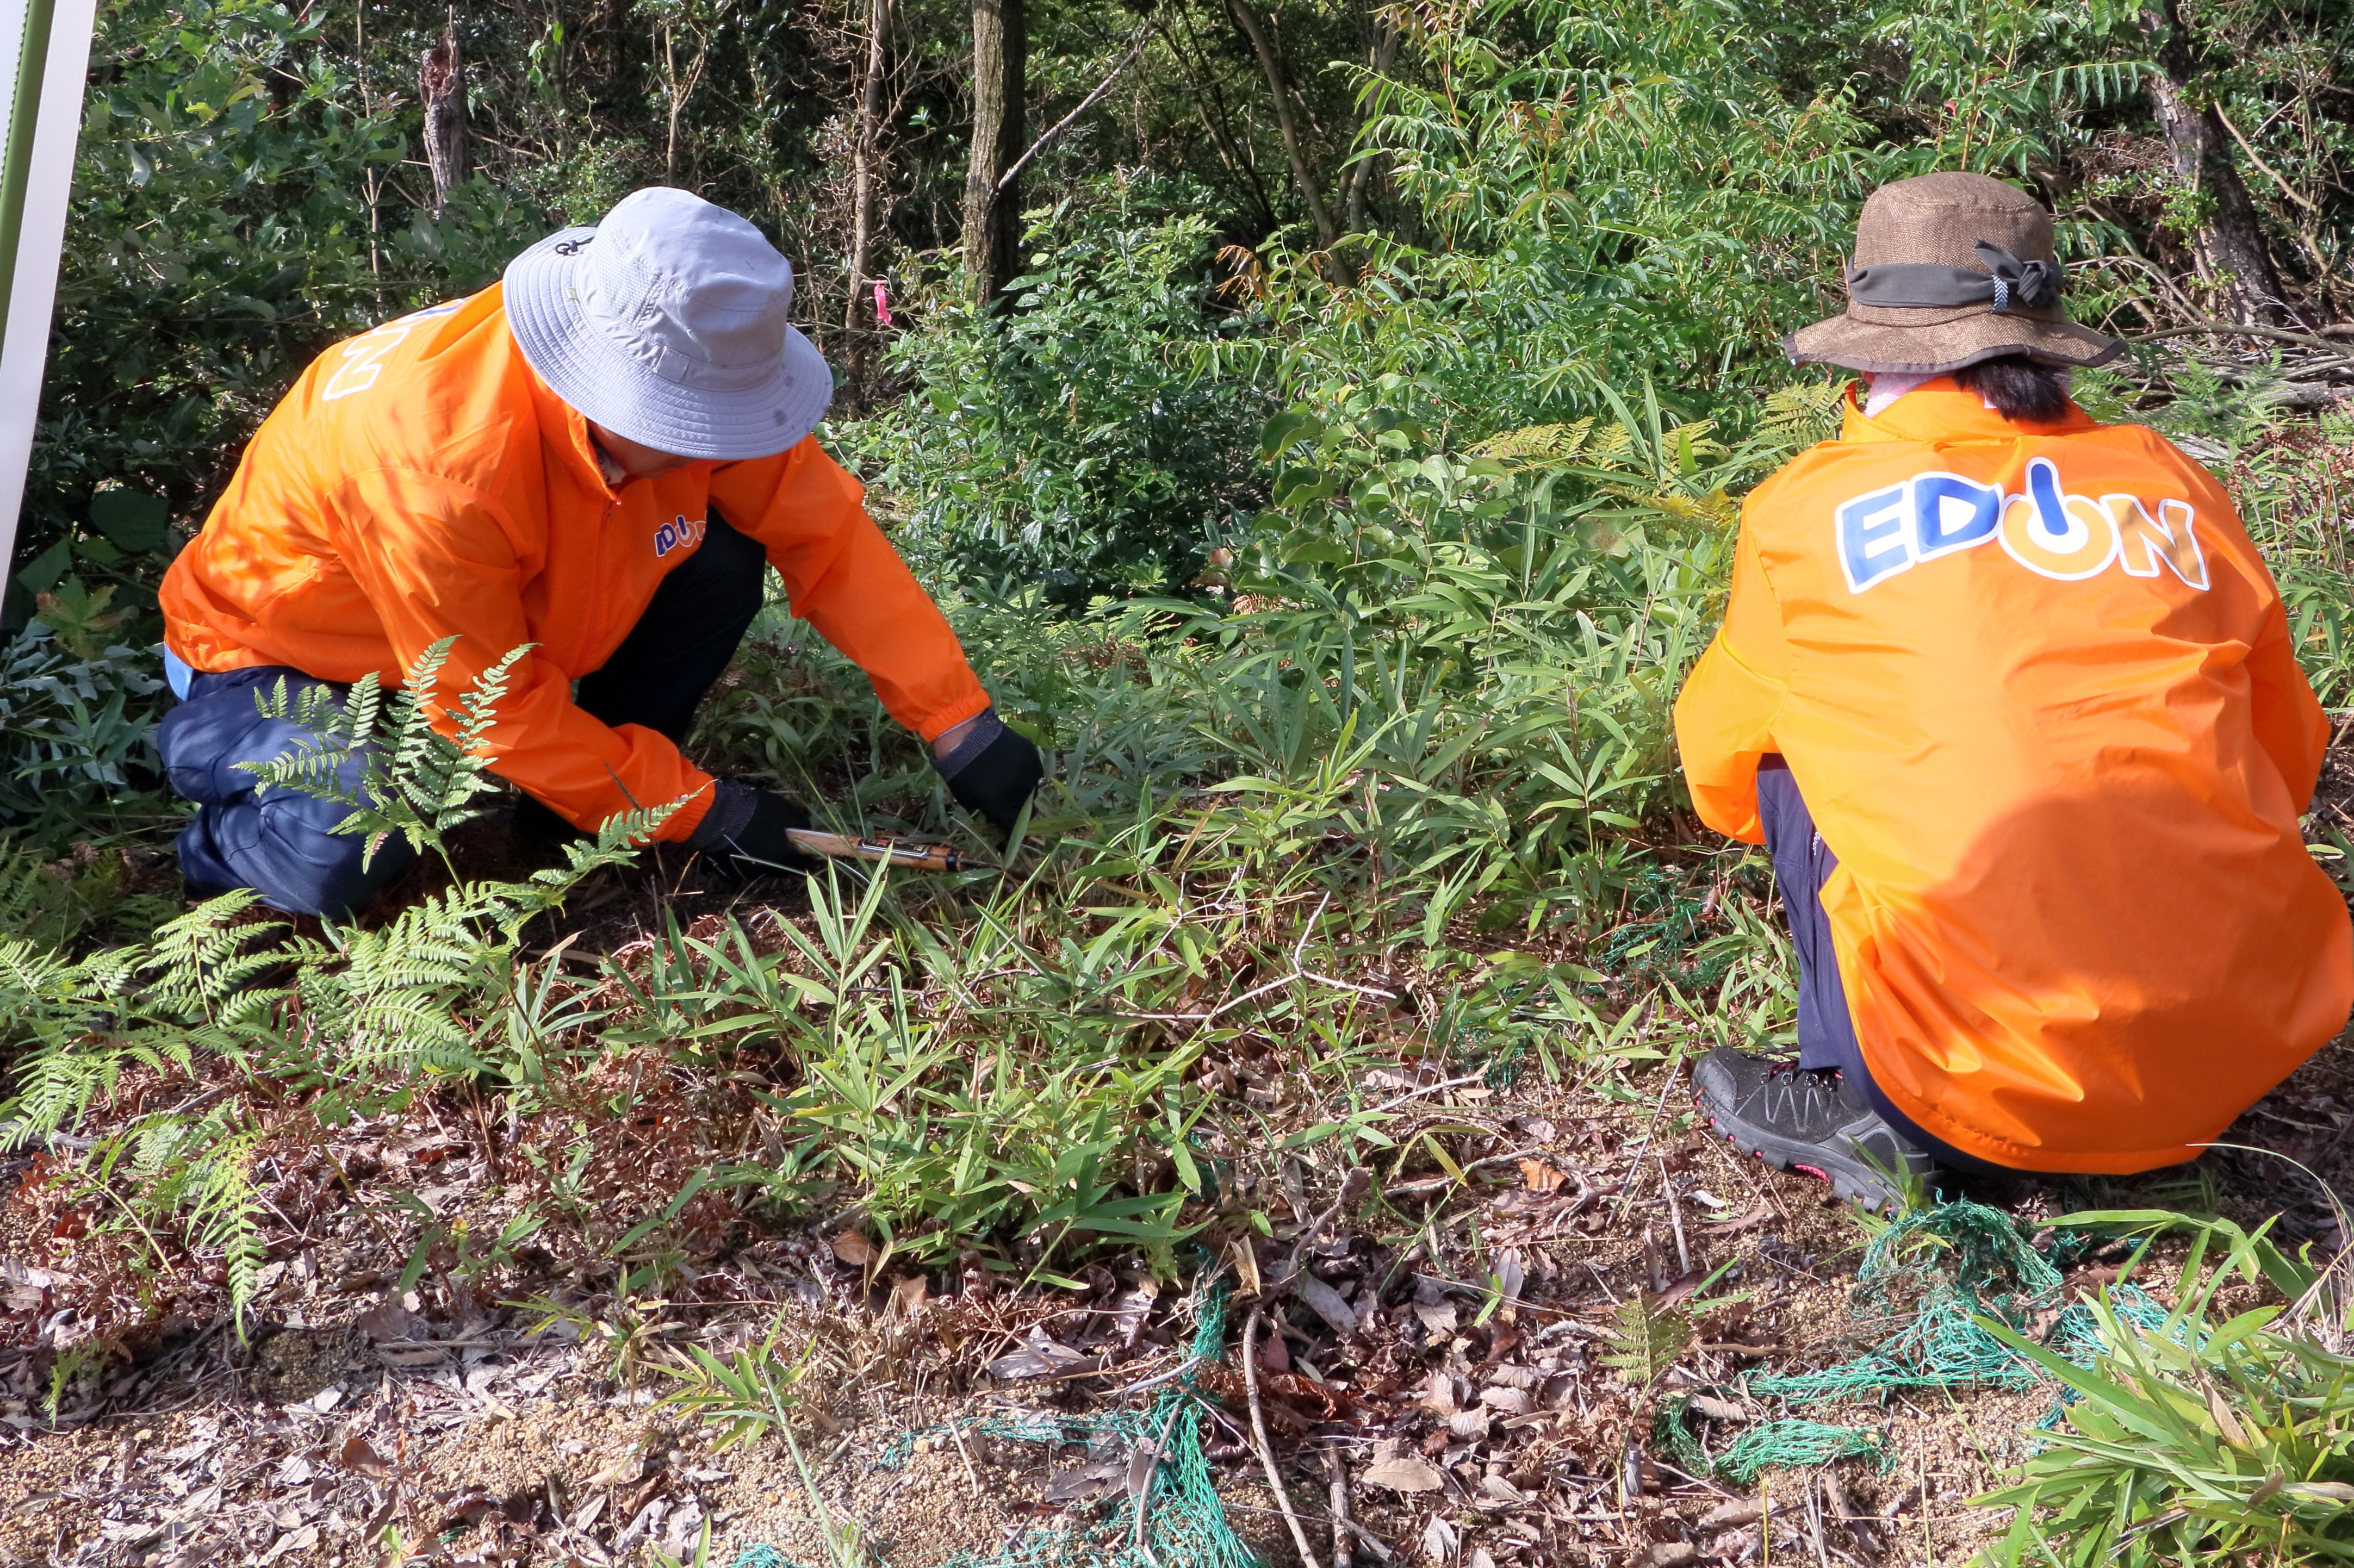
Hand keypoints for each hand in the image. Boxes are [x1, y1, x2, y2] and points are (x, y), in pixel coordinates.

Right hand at [692, 780, 819, 869]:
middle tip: (783, 844)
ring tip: (762, 842)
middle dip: (786, 858)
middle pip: (783, 868)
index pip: (803, 863)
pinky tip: (746, 845)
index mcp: (782, 856)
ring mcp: (748, 873)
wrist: (713, 815)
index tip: (807, 850)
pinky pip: (748, 867)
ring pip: (765, 868)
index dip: (807, 856)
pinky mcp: (732, 872)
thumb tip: (806, 828)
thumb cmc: (752, 809)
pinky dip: (751, 859)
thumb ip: (797, 820)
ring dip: (768, 859)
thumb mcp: (781, 808)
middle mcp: (767, 870)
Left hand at [942, 723, 1043, 831]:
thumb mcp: (966, 797)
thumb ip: (985, 809)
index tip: (1010, 824)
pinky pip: (1034, 771)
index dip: (1013, 827)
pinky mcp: (1031, 755)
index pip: (1014, 826)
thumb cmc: (959, 769)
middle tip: (1010, 801)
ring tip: (1011, 781)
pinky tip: (1015, 767)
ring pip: (1033, 789)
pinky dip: (1027, 772)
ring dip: (1024, 789)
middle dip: (1019, 808)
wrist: (964, 735)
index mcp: (1000, 805)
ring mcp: (1027, 772)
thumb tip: (995, 815)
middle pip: (1026, 809)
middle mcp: (1018, 792)